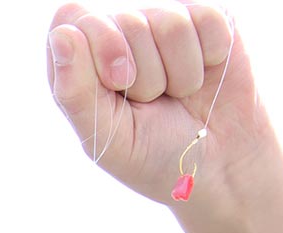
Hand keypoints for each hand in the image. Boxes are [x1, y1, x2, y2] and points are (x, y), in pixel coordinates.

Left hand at [47, 3, 248, 205]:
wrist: (219, 166)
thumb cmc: (154, 156)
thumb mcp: (107, 137)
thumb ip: (76, 91)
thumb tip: (62, 35)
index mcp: (80, 61)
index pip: (72, 20)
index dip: (98, 46)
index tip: (118, 82)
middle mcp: (118, 33)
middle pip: (126, 20)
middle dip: (144, 74)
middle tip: (152, 101)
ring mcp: (161, 22)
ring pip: (170, 22)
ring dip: (179, 73)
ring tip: (178, 94)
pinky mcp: (204, 18)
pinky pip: (206, 18)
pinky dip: (210, 57)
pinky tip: (205, 75)